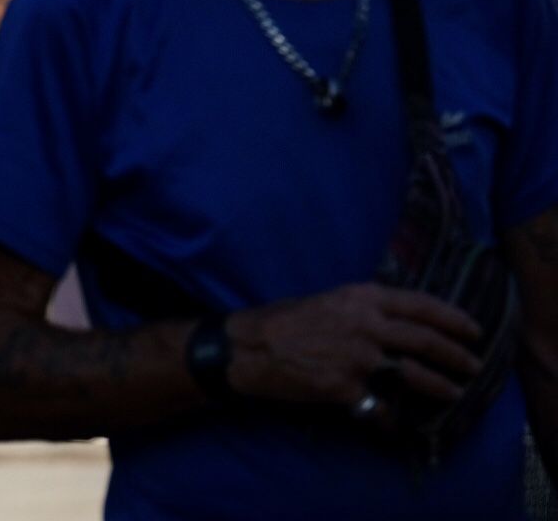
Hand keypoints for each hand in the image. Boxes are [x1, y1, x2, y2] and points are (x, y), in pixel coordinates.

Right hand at [227, 283, 483, 421]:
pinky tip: (397, 423)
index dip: (452, 318)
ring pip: (414, 374)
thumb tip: (392, 322)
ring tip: (454, 393)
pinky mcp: (347, 388)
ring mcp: (358, 357)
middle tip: (472, 365)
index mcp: (361, 298)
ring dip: (440, 386)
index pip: (421, 305)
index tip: (473, 330)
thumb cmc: (283, 321)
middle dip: (456, 355)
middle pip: (426, 340)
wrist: (248, 348)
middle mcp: (366, 325)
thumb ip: (362, 310)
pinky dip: (393, 418)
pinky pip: (381, 406)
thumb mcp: (327, 301)